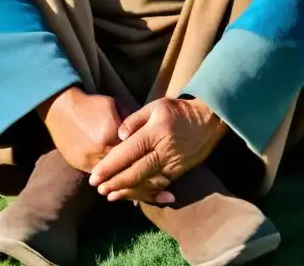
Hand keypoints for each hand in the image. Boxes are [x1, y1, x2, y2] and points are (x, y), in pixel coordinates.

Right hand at [38, 88, 173, 204]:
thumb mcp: (116, 107)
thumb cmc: (92, 105)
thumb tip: (149, 133)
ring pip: (117, 182)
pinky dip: (118, 187)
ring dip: (134, 192)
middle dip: (148, 186)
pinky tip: (130, 194)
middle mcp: (101, 151)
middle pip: (129, 173)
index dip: (154, 166)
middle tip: (168, 197)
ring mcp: (89, 161)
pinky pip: (104, 181)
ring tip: (154, 199)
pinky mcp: (80, 165)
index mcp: (112, 135)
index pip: (137, 155)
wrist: (61, 108)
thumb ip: (133, 123)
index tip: (171, 174)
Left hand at [88, 97, 226, 202]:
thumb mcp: (155, 106)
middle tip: (98, 190)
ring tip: (110, 196)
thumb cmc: (178, 111)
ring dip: (127, 192)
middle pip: (135, 172)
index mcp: (155, 133)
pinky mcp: (178, 172)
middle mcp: (163, 151)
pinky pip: (159, 186)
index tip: (94, 176)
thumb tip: (119, 136)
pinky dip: (144, 194)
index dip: (109, 166)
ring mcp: (172, 164)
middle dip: (114, 183)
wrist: (209, 120)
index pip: (127, 153)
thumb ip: (134, 120)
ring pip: (147, 183)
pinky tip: (132, 196)